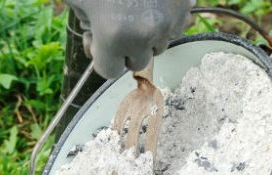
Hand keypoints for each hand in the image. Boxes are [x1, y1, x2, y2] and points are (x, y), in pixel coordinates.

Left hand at [67, 0, 194, 78]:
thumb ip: (85, 24)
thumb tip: (95, 43)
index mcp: (113, 35)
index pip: (109, 70)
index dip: (100, 54)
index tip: (97, 39)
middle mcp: (145, 33)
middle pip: (136, 61)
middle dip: (124, 47)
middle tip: (116, 21)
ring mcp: (170, 19)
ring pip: (159, 45)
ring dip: (146, 34)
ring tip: (134, 7)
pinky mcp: (186, 3)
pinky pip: (176, 24)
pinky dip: (165, 17)